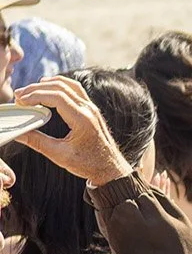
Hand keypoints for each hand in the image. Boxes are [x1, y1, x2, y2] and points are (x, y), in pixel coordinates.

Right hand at [13, 77, 131, 187]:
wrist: (110, 169)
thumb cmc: (89, 164)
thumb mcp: (60, 155)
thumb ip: (38, 142)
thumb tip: (19, 133)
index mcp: (82, 119)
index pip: (57, 97)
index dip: (36, 95)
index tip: (21, 100)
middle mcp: (89, 110)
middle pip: (61, 87)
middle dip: (37, 88)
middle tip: (20, 94)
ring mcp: (92, 108)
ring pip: (70, 85)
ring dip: (49, 84)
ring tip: (31, 90)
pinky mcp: (91, 110)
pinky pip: (76, 90)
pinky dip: (60, 87)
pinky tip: (48, 91)